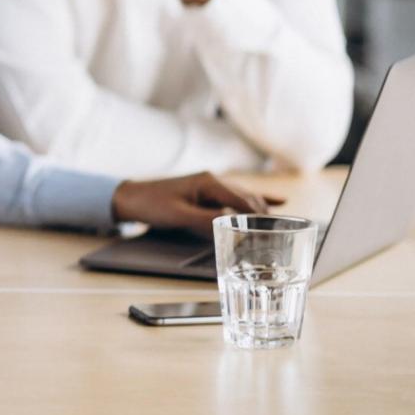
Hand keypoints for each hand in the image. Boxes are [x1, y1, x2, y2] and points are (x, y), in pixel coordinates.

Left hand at [110, 172, 283, 237]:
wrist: (130, 197)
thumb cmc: (151, 205)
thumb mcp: (178, 216)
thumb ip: (205, 220)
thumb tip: (231, 225)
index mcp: (208, 182)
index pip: (242, 200)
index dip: (260, 217)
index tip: (275, 233)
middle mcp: (214, 180)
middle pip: (248, 198)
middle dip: (266, 215)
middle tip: (284, 234)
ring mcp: (212, 184)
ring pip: (245, 198)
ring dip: (263, 210)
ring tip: (284, 224)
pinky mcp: (208, 191)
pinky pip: (237, 196)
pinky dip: (257, 200)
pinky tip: (278, 201)